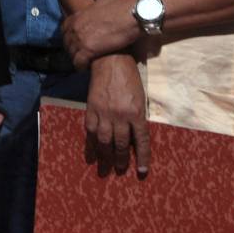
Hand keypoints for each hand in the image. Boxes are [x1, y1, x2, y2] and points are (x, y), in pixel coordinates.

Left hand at [61, 0, 139, 69]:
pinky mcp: (89, 50)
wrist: (134, 16)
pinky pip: (79, 62)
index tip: (77, 42)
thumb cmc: (122, 6)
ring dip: (77, 59)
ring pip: (71, 54)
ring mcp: (80, 39)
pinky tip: (87, 67)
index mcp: (77, 16)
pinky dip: (82, 66)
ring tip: (84, 62)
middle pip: (66, 44)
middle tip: (81, 55)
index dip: (70, 37)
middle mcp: (75, 27)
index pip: (64, 29)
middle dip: (72, 50)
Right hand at [84, 54, 149, 175]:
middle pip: (121, 144)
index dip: (142, 157)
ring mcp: (104, 113)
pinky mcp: (91, 109)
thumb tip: (134, 138)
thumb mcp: (140, 98)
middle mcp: (120, 115)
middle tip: (119, 170)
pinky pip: (90, 131)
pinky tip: (91, 154)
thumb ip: (138, 117)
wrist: (111, 61)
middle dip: (120, 160)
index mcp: (137, 113)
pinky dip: (91, 144)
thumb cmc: (130, 78)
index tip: (142, 171)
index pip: (141, 141)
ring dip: (105, 157)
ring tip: (105, 168)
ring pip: (104, 141)